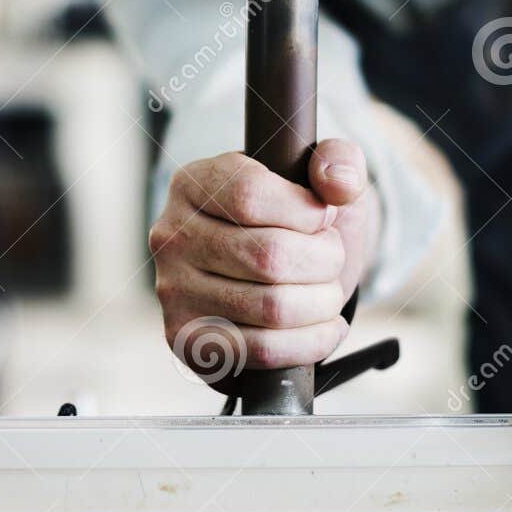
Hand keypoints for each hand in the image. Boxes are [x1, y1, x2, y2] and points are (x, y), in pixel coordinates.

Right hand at [149, 139, 377, 375]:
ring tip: (328, 291)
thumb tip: (337, 183)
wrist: (274, 277)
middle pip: (269, 256)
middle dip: (324, 261)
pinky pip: (263, 350)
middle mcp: (173, 236)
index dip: (306, 212)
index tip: (323, 218)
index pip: (252, 195)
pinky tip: (324, 326)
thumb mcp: (319, 180)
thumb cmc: (295, 222)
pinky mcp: (188, 340)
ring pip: (273, 308)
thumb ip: (338, 161)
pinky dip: (312, 341)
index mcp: (194, 183)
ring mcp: (174, 292)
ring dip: (323, 302)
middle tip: (331, 259)